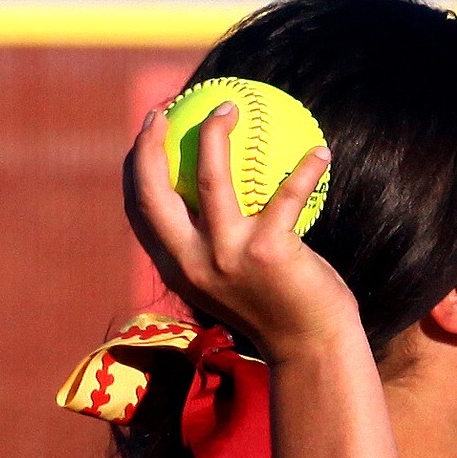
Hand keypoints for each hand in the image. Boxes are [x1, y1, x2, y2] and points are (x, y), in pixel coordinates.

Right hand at [129, 101, 361, 365]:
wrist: (310, 349)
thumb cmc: (277, 307)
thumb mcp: (233, 279)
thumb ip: (215, 245)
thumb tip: (215, 190)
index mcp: (178, 269)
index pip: (140, 211)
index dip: (136, 165)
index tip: (149, 128)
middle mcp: (193, 264)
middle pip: (153, 192)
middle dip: (150, 143)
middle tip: (165, 108)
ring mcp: (227, 258)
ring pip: (210, 177)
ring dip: (216, 132)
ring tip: (231, 107)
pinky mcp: (267, 252)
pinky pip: (286, 194)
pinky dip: (306, 169)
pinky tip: (321, 151)